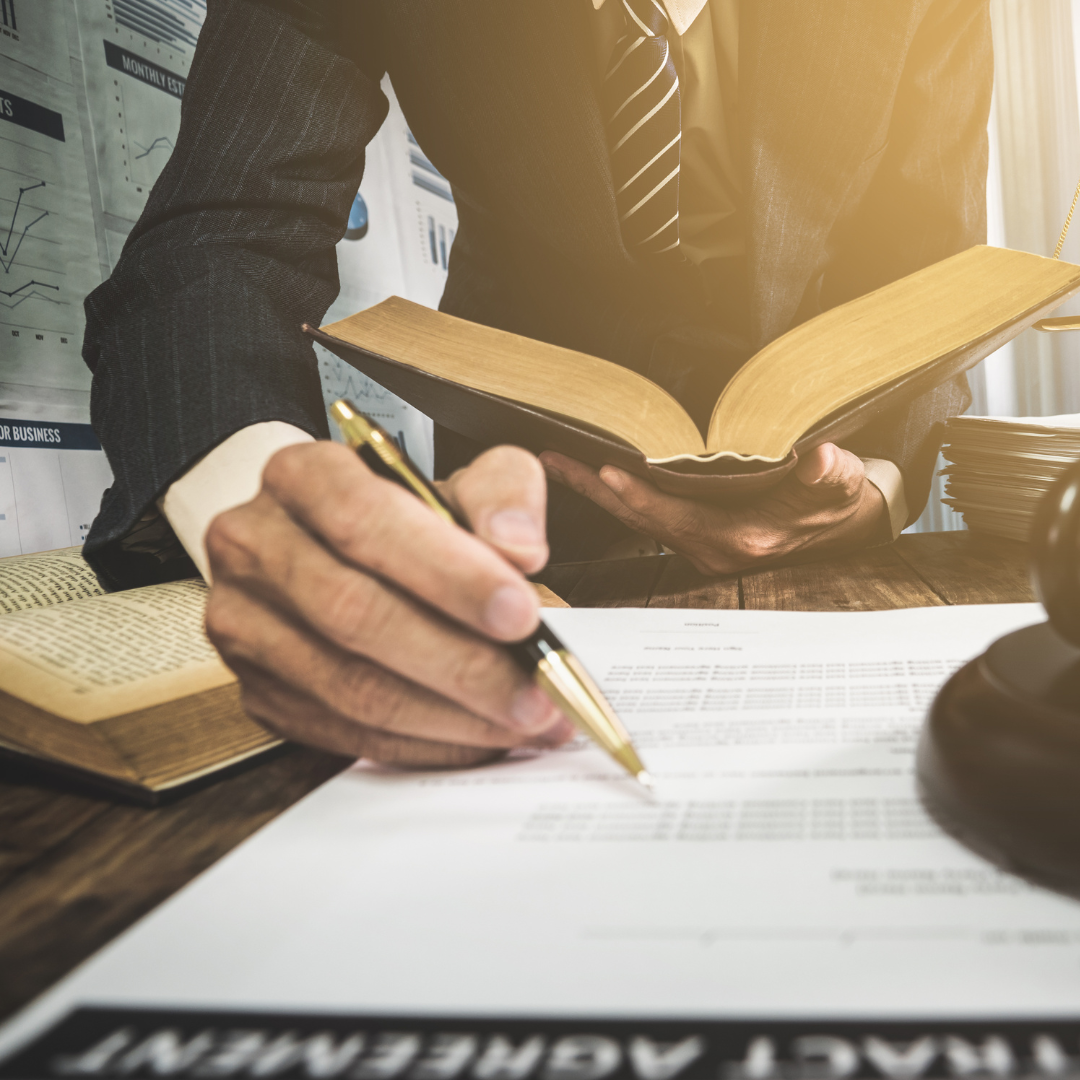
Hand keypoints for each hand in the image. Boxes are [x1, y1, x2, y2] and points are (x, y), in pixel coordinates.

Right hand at [204, 442, 573, 767]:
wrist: (333, 550)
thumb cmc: (405, 519)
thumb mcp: (461, 480)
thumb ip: (501, 495)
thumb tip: (519, 549)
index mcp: (302, 476)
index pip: (365, 521)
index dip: (447, 573)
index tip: (521, 613)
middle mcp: (256, 546)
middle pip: (355, 614)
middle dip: (461, 662)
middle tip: (538, 690)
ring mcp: (244, 624)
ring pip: (350, 685)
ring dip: (450, 715)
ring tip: (525, 721)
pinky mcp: (258, 689)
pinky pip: (344, 731)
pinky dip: (422, 742)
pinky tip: (476, 737)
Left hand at [541, 443, 887, 575]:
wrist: (842, 528)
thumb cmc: (836, 504)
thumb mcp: (841, 486)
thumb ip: (830, 474)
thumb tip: (820, 457)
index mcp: (740, 538)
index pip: (678, 518)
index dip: (641, 496)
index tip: (606, 471)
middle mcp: (711, 550)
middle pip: (641, 520)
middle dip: (596, 489)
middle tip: (553, 458)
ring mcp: (700, 548)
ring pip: (638, 520)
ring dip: (599, 492)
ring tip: (559, 460)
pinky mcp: (696, 538)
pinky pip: (648, 518)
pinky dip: (620, 496)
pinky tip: (594, 474)